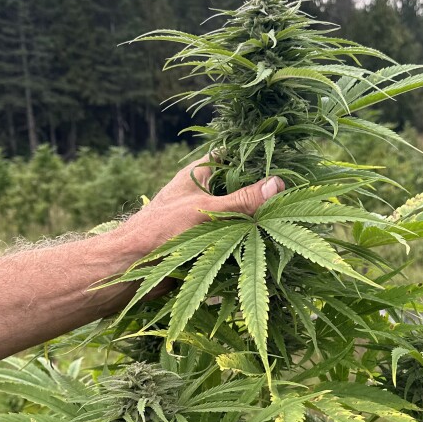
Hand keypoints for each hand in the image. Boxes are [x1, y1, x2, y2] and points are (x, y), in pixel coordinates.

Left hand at [116, 156, 284, 258]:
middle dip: (261, 191)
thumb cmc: (161, 229)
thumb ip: (241, 200)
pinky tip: (268, 242)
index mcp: (199, 174)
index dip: (256, 155)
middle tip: (293, 194)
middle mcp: (203, 192)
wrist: (129, 266)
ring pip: (237, 213)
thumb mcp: (206, 210)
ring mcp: (204, 216)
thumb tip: (277, 184)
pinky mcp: (204, 240)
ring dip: (255, 219)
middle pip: (239, 186)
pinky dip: (246, 239)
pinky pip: (231, 235)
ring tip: (287, 217)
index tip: (284, 160)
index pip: (232, 154)